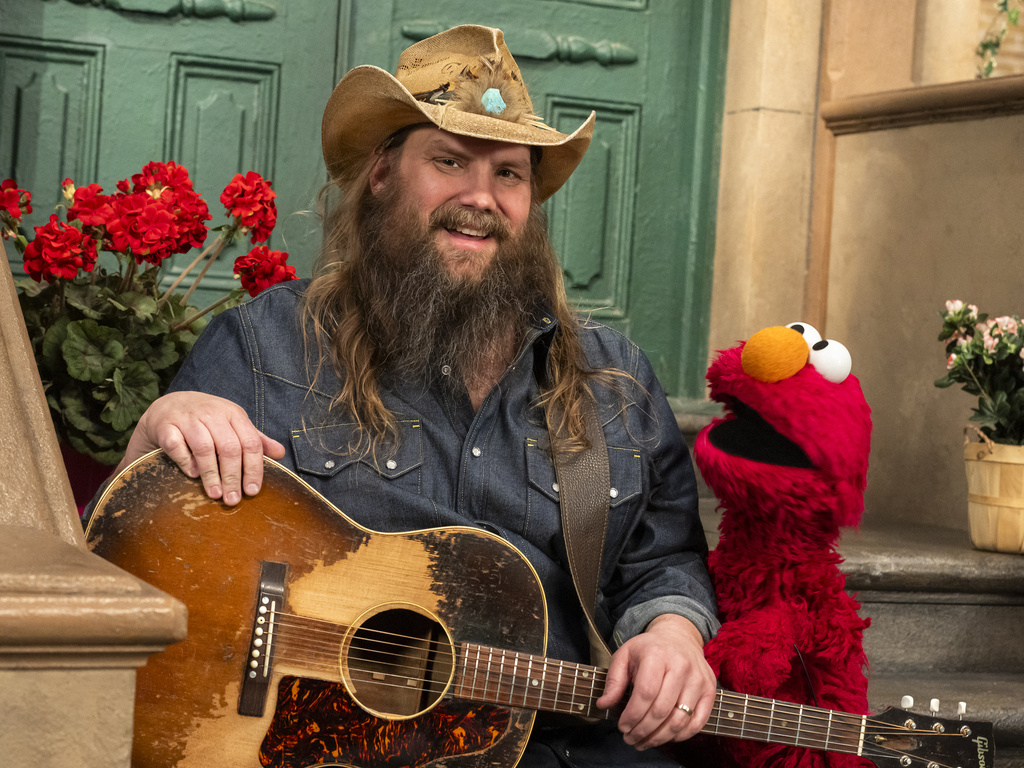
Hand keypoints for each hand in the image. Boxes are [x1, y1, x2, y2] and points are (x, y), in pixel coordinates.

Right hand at [118, 391, 284, 504]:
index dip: (253, 469)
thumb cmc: (207, 420)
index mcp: (233, 413)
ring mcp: (188, 418)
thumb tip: (280, 453)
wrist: (168, 406)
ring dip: (211, 474)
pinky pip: (177, 446)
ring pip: (204, 448)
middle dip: (233, 477)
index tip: (252, 490)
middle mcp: (212, 413)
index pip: (250, 442)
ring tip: (215, 494)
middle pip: (229, 447)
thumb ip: (255, 439)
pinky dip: (186, 462)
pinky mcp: (166, 426)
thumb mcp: (233, 424)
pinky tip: (193, 474)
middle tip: (233, 499)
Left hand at [596, 614, 716, 749]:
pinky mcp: (710, 690)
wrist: (679, 636)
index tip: (622, 726)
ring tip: (644, 741)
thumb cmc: (649, 648)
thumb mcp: (624, 655)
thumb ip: (613, 681)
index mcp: (657, 655)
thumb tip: (603, 704)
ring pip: (679, 720)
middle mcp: (681, 666)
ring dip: (659, 738)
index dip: (632, 716)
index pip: (645, 693)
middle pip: (661, 710)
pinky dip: (680, 735)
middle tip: (630, 738)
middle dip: (642, 730)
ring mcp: (698, 679)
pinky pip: (697, 722)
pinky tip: (665, 736)